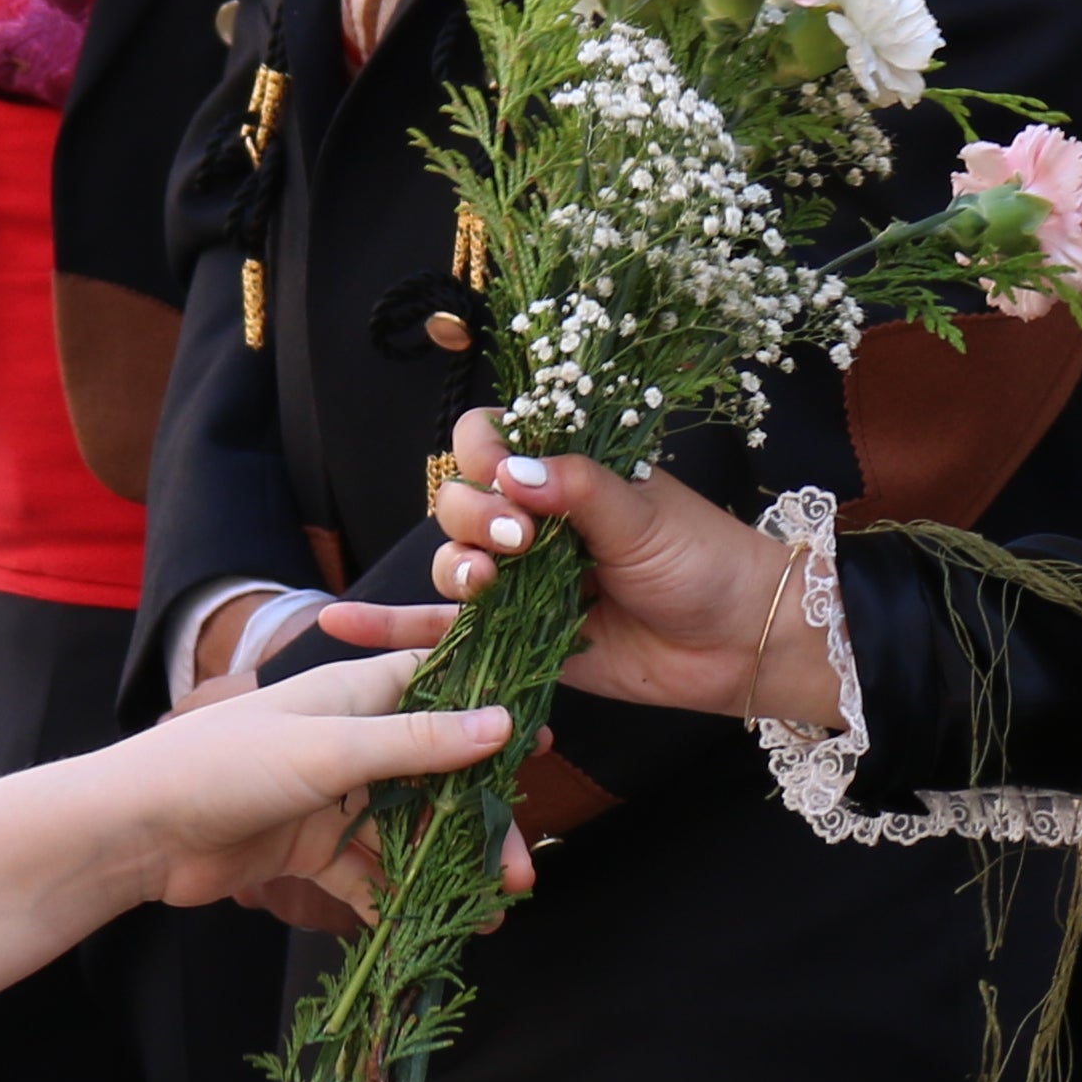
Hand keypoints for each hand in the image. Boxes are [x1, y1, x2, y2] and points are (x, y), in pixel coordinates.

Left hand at [118, 650, 529, 926]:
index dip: (490, 714)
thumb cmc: (225, 765)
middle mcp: (349, 741)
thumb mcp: (329, 750)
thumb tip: (503, 725)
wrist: (136, 829)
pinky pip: (368, 875)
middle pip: (435, 776)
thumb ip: (417, 744)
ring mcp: (329, 798)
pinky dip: (398, 900)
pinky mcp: (309, 850)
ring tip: (487, 914)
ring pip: (407, 832)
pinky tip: (430, 931)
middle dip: (477, 823)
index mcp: (354, 694)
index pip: (440, 687)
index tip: (540, 746)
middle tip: (518, 871)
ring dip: (446, 870)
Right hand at [423, 413, 839, 724]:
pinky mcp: (516, 637)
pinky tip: (340, 619)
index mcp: (564, 472)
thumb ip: (578, 490)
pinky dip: (393, 626)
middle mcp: (534, 520)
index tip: (512, 480)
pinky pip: (442, 629)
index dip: (485, 454)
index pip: (490, 439)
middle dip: (474, 517)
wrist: (740, 642)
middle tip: (521, 543)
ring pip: (450, 561)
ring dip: (454, 567)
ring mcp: (522, 580)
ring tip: (486, 585)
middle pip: (458, 500)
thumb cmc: (706, 564)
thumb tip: (514, 471)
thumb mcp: (646, 516)